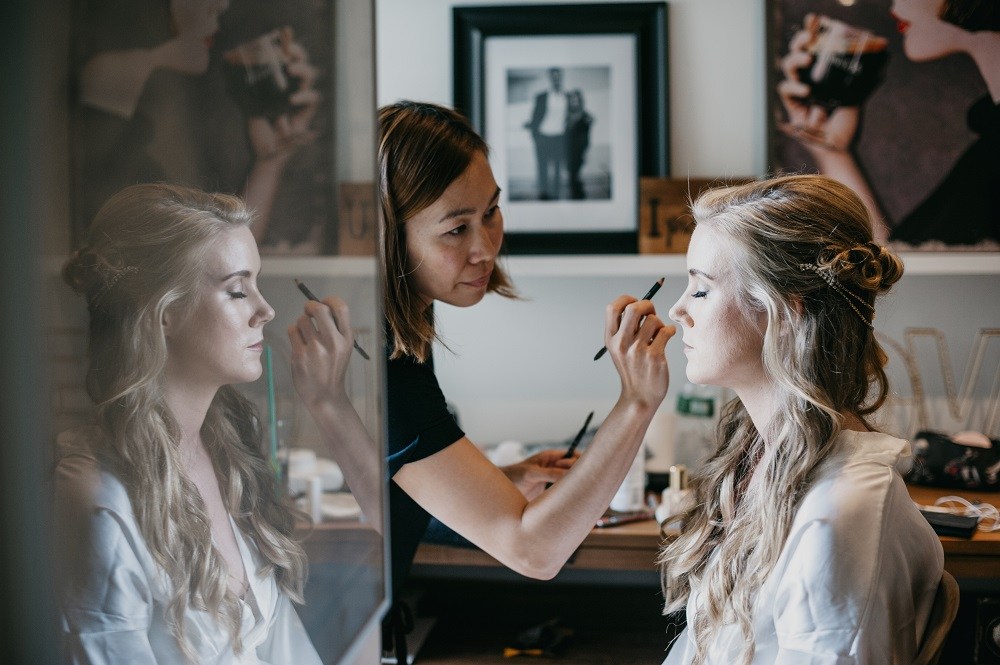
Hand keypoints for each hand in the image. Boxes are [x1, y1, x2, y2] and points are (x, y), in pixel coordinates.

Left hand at [247, 28, 320, 162]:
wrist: (265, 153)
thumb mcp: (245, 103)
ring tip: (290, 68)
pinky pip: (312, 99)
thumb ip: (239, 85)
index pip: (284, 57)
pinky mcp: (307, 112)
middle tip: (288, 49)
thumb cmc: (257, 129)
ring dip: (302, 69)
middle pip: (301, 61)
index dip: (284, 45)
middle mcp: (291, 86)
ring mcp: (300, 98)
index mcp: (278, 81)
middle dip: (297, 52)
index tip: (278, 36)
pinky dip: (303, 96)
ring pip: (310, 76)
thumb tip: (226, 61)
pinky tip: (291, 99)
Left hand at [287, 296, 354, 408]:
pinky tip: (298, 343)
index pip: (340, 308)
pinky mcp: (300, 355)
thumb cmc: (333, 368)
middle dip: (310, 306)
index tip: (324, 304)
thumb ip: (336, 328)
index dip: (329, 300)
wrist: (326, 395)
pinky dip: (293, 333)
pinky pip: (292, 330)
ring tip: (304, 335)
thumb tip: (319, 305)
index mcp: (347, 338)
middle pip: (318, 308)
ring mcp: (315, 349)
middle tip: (308, 312)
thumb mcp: (344, 348)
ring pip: (301, 319)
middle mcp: (333, 342)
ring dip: (300, 323)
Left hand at [501, 449, 578, 500]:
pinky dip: (570, 497)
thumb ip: (550, 473)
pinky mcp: (551, 492)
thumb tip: (570, 476)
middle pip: (576, 469)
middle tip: (585, 487)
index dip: (579, 463)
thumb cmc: (513, 476)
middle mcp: (555, 467)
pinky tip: (574, 503)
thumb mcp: (531, 473)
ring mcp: (554, 480)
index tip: (578, 473)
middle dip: (582, 476)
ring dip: (577, 488)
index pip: (574, 456)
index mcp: (551, 457)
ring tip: (582, 496)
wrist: (500, 492)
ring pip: (572, 482)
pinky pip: (565, 493)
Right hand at [604, 296, 672, 410]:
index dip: (626, 299)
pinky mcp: (655, 357)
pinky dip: (670, 331)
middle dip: (647, 305)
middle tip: (651, 312)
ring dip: (660, 323)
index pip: (612, 308)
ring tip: (659, 333)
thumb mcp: (619, 349)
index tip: (635, 303)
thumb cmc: (633, 369)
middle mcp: (622, 343)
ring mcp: (638, 350)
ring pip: (653, 320)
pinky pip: (666, 331)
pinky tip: (668, 336)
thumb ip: (624, 329)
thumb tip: (641, 305)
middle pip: (634, 308)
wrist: (639, 397)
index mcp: (611, 339)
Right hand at [777, 13, 860, 153]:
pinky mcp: (791, 106)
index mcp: (825, 72)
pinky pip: (785, 89)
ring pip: (788, 66)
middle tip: (808, 36)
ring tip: (806, 59)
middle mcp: (810, 78)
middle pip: (798, 51)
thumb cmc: (848, 122)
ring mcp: (799, 90)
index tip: (816, 18)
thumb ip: (864, 77)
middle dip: (801, 39)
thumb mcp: (859, 94)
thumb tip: (884, 52)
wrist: (839, 147)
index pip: (817, 46)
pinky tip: (807, 92)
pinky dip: (794, 88)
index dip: (814, 30)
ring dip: (794, 59)